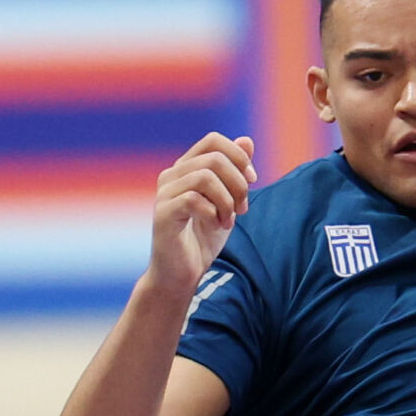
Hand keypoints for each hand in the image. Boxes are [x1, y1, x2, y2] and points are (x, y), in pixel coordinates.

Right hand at [146, 132, 254, 298]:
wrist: (181, 274)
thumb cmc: (203, 238)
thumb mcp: (227, 202)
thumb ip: (235, 173)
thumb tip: (247, 140)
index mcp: (186, 168)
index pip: (213, 141)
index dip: (238, 156)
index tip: (252, 180)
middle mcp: (171, 175)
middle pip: (214, 158)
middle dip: (238, 183)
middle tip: (243, 208)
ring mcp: (164, 193)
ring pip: (205, 177)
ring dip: (227, 201)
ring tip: (229, 221)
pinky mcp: (163, 214)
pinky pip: (194, 200)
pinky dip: (214, 214)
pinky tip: (217, 227)